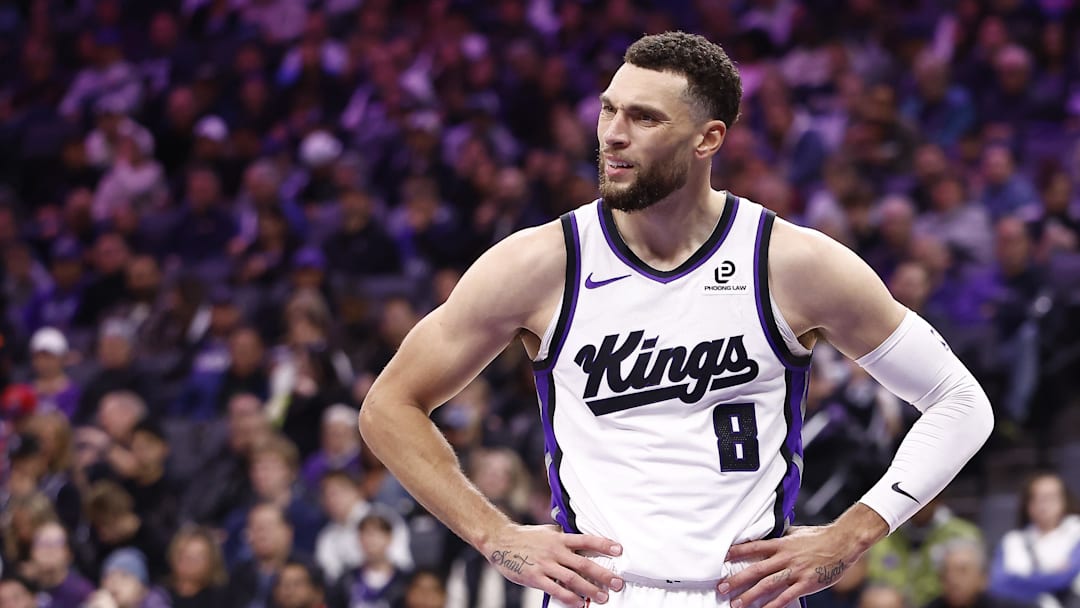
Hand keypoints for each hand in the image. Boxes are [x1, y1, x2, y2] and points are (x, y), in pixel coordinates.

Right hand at [481, 523, 623, 605]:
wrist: (500, 541)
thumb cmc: (525, 537)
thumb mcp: (547, 531)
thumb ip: (563, 536)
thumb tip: (580, 538)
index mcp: (560, 538)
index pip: (587, 540)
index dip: (604, 545)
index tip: (619, 550)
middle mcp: (555, 551)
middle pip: (584, 563)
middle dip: (603, 574)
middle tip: (617, 582)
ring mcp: (545, 565)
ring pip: (573, 579)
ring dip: (589, 589)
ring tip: (603, 597)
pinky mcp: (536, 577)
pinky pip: (556, 590)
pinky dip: (569, 598)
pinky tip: (579, 604)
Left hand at [718, 508, 885, 607]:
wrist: (843, 542)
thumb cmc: (820, 536)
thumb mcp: (796, 532)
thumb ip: (781, 537)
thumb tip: (769, 536)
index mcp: (781, 544)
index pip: (753, 547)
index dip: (736, 553)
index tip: (722, 559)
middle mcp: (785, 557)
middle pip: (756, 569)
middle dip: (737, 579)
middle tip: (721, 587)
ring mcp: (795, 571)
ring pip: (767, 585)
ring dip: (750, 595)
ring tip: (736, 603)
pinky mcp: (806, 583)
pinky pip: (786, 596)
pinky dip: (773, 605)